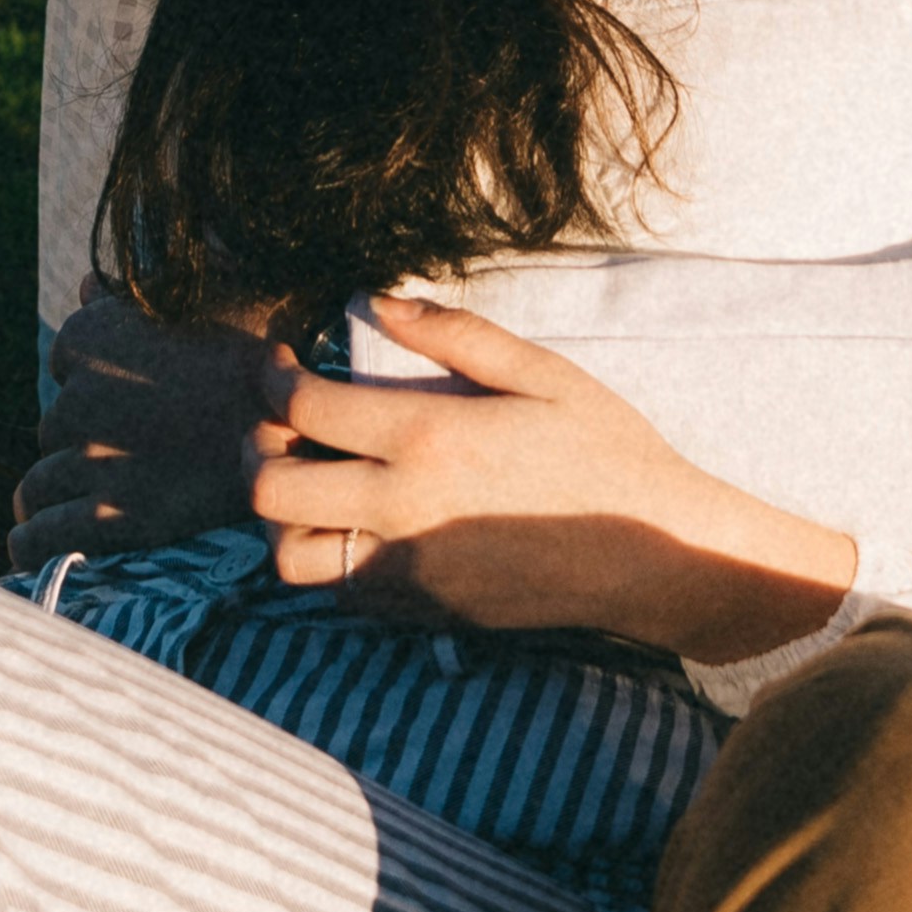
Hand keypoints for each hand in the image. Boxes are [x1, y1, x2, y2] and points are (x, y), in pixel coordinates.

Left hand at [6, 299, 299, 570]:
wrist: (304, 424)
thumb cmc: (262, 351)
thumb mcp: (199, 299)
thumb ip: (132, 295)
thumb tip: (86, 286)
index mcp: (89, 338)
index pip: (65, 369)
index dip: (97, 387)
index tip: (133, 401)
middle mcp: (78, 397)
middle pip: (55, 429)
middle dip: (84, 442)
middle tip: (134, 454)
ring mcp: (91, 460)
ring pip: (39, 485)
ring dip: (55, 495)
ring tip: (86, 504)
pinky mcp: (110, 517)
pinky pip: (44, 535)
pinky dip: (35, 542)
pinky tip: (42, 543)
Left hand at [253, 296, 856, 660]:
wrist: (653, 554)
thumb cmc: (605, 451)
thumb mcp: (543, 373)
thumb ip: (455, 334)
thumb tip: (381, 300)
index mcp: (428, 436)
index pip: (304, 407)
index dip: (273, 380)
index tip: (280, 365)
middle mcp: (404, 507)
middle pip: (271, 492)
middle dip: (257, 453)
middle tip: (278, 430)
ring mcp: (410, 568)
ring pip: (290, 558)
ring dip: (283, 520)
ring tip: (310, 485)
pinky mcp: (424, 611)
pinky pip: (342, 593)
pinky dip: (330, 560)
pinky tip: (360, 527)